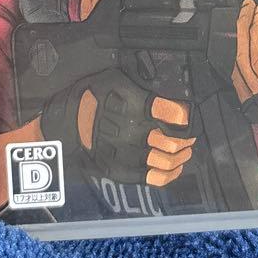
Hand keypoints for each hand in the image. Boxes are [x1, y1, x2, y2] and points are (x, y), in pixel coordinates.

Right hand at [42, 68, 195, 186]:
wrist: (67, 123)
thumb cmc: (93, 97)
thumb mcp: (117, 79)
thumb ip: (141, 84)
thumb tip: (165, 84)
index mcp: (137, 107)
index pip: (175, 114)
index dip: (186, 116)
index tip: (188, 116)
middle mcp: (136, 132)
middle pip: (175, 141)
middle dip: (187, 138)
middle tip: (190, 135)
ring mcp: (130, 154)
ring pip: (168, 161)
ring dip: (181, 156)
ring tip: (185, 151)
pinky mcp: (123, 171)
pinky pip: (155, 178)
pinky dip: (170, 174)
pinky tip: (176, 168)